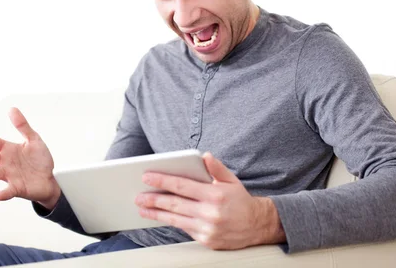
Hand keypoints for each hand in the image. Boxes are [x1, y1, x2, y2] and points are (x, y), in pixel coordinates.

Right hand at [0, 107, 60, 209]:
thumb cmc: (39, 160)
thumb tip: (11, 108)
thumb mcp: (33, 139)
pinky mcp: (17, 188)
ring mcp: (9, 176)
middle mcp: (4, 163)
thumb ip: (22, 126)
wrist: (49, 179)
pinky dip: (3, 193)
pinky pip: (9, 191)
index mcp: (7, 150)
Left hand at [135, 152, 285, 249]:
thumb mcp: (231, 180)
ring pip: (175, 219)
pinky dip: (171, 222)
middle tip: (138, 196)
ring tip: (143, 208)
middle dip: (153, 199)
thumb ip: (216, 168)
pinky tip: (161, 217)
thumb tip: (204, 156)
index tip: (147, 177)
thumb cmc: (241, 200)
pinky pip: (184, 229)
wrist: (257, 226)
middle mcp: (210, 213)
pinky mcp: (206, 240)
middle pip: (174, 204)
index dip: (162, 180)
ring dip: (156, 213)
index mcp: (215, 195)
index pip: (182, 186)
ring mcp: (207, 229)